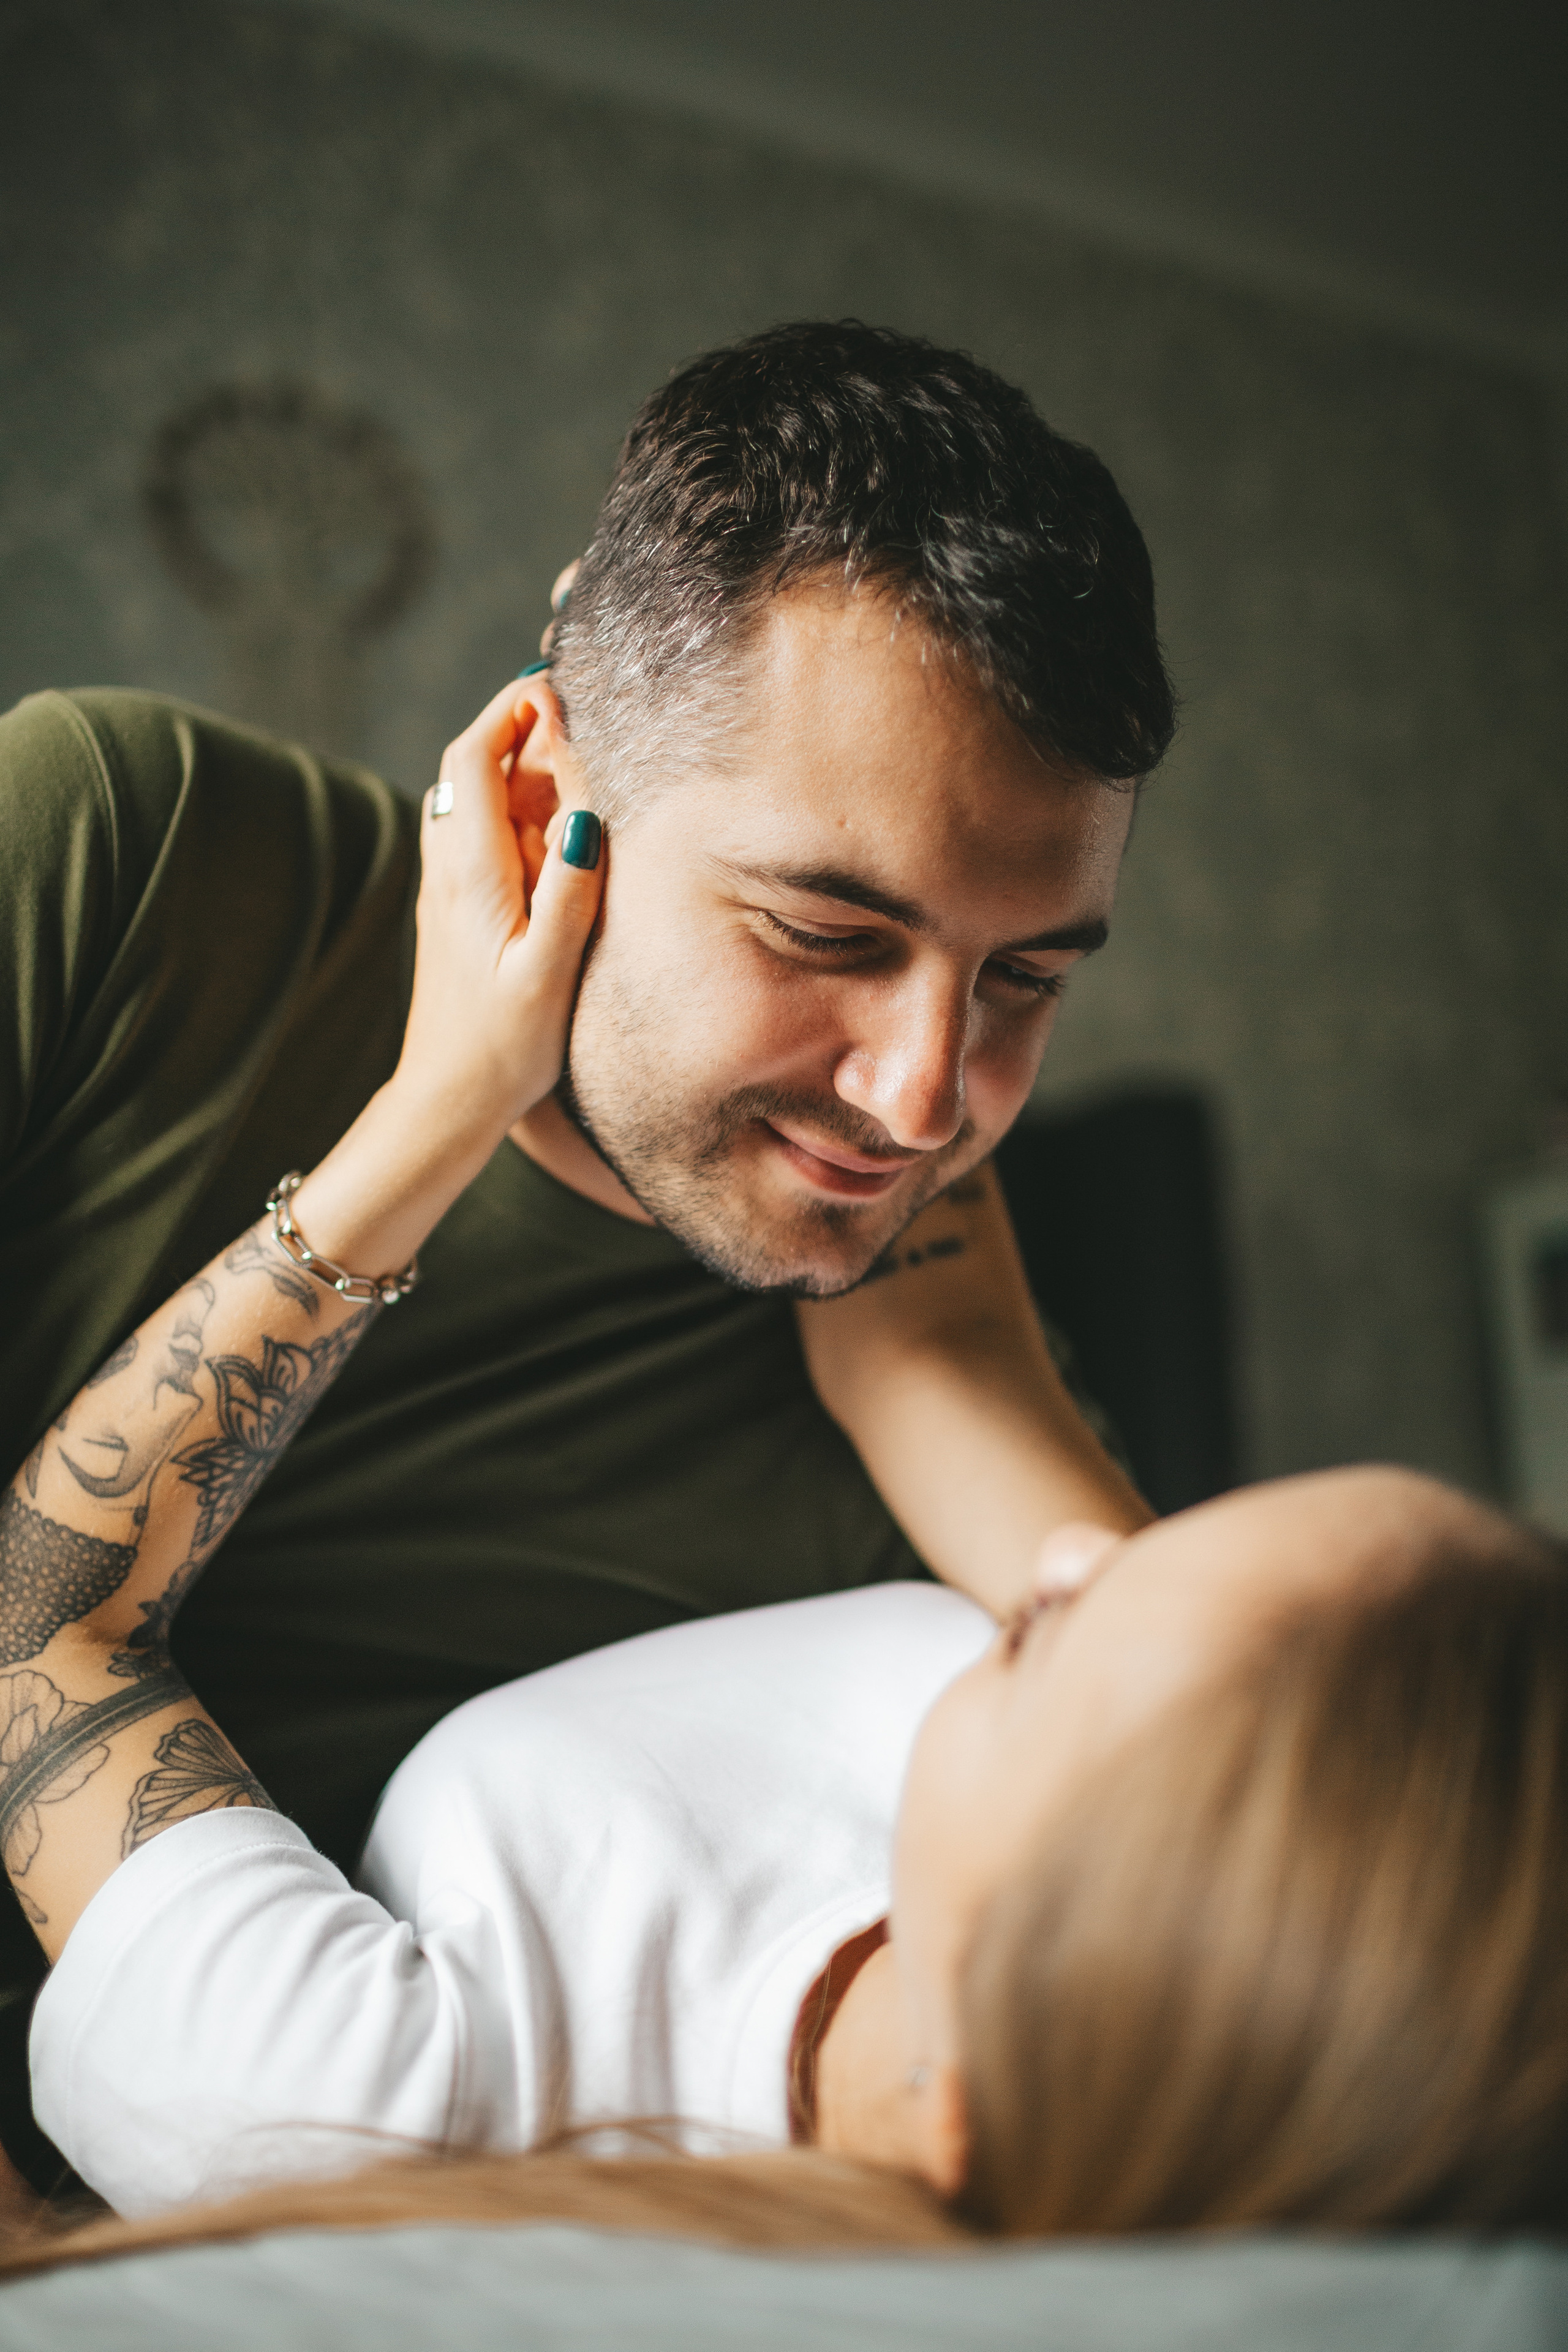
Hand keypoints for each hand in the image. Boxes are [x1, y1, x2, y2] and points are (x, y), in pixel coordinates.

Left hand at [395, 676, 603, 1138]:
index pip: (475, 758)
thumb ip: (569, 893)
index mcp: (472, 873)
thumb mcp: (548, 974)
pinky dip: (512, 816)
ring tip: (570, 773)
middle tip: (575, 726)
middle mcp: (448, 872)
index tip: (554, 689)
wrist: (446, 1101)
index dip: (509, 710)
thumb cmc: (503, 1048)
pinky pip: (476, 840)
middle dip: (517, 734)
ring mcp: (445, 892)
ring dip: (514, 774)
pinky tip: (551, 840)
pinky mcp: (453, 915)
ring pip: (471, 804)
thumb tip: (584, 816)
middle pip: (470, 770)